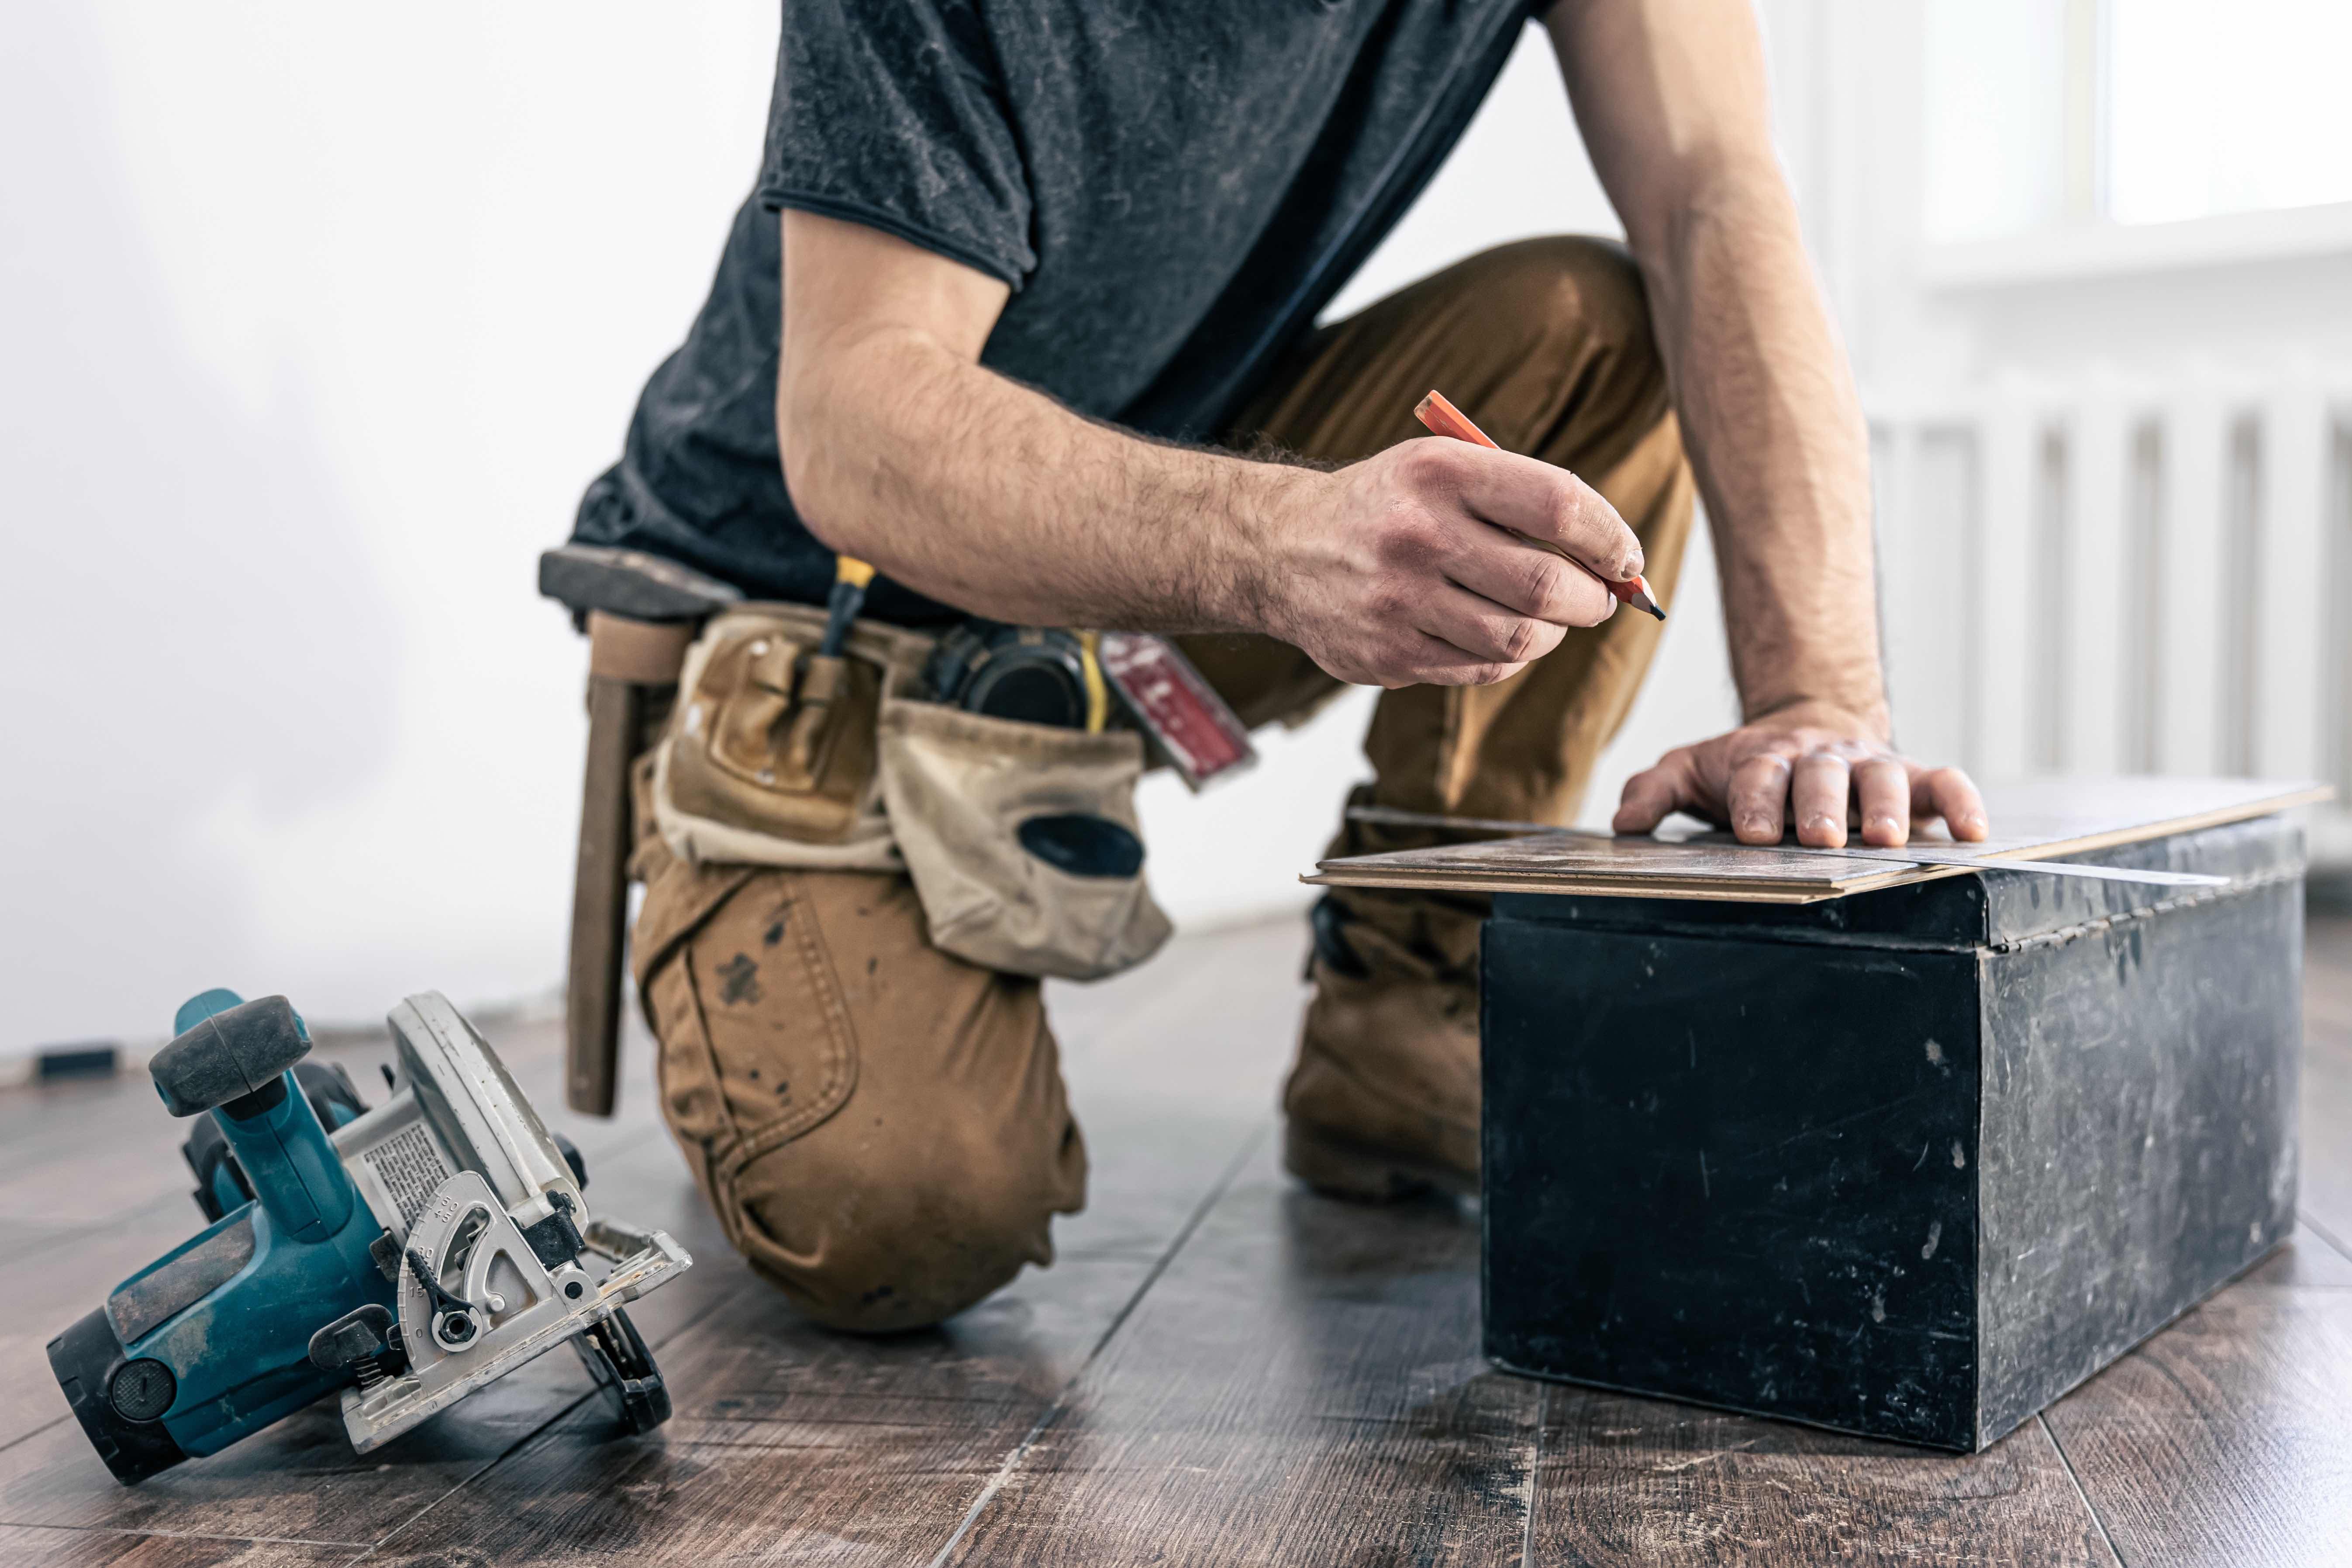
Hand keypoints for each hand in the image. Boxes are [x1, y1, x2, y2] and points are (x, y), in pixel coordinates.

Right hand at [1262, 438, 1643, 688]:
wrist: (1281, 548)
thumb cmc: (1387, 506)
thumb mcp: (1442, 467)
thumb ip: (1520, 499)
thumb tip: (1612, 558)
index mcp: (1442, 472)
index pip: (1559, 505)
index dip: (1610, 538)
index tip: (1626, 557)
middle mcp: (1419, 535)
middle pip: (1546, 584)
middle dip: (1593, 599)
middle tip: (1600, 598)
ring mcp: (1399, 601)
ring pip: (1519, 639)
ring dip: (1554, 634)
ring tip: (1553, 620)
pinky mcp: (1387, 654)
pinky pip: (1480, 670)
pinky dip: (1509, 659)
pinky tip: (1503, 638)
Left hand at [1612, 701, 1988, 847]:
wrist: (1807, 727)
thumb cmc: (1748, 767)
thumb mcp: (1693, 771)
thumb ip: (1657, 789)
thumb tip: (1625, 821)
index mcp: (1766, 761)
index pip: (1758, 778)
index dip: (1754, 802)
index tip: (1750, 832)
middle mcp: (1821, 761)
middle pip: (1822, 777)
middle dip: (1821, 806)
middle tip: (1819, 837)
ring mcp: (1870, 766)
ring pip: (1883, 779)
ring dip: (1886, 808)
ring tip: (1887, 839)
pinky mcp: (1912, 778)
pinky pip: (1943, 782)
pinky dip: (1961, 802)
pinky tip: (1973, 832)